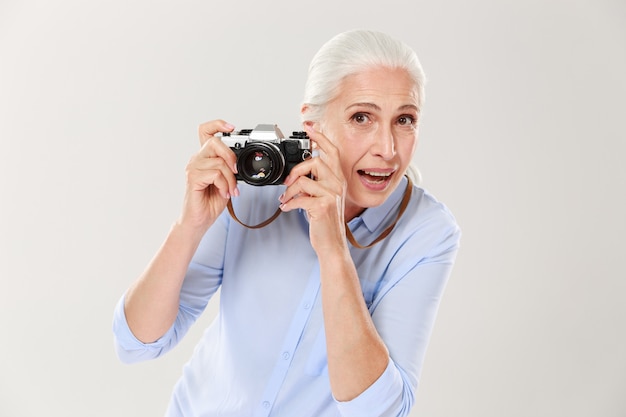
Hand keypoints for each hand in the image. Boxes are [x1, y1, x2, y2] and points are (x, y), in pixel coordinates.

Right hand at [177, 120, 238, 232]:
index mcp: (205, 158)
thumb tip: (239, 162)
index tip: (232, 127)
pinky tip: (223, 193)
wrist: (199, 220)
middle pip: (215, 142)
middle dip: (231, 156)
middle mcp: (197, 160)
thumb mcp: (226, 181)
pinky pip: (216, 174)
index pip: (205, 132)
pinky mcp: (193, 178)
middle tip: (236, 172)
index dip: (218, 124)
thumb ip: (230, 169)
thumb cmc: (210, 202)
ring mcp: (193, 168)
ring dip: (230, 179)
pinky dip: (225, 185)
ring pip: (219, 162)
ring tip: (230, 191)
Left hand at [279, 125, 347, 253]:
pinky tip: (286, 208)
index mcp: (338, 180)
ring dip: (289, 191)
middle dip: (297, 170)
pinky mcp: (323, 206)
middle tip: (288, 182)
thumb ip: (316, 183)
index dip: (320, 137)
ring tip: (285, 200)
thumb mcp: (323, 198)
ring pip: (303, 180)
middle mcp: (337, 185)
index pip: (332, 152)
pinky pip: (299, 197)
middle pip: (316, 161)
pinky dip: (288, 203)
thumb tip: (298, 174)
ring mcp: (331, 195)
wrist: (332, 245)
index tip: (309, 127)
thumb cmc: (325, 222)